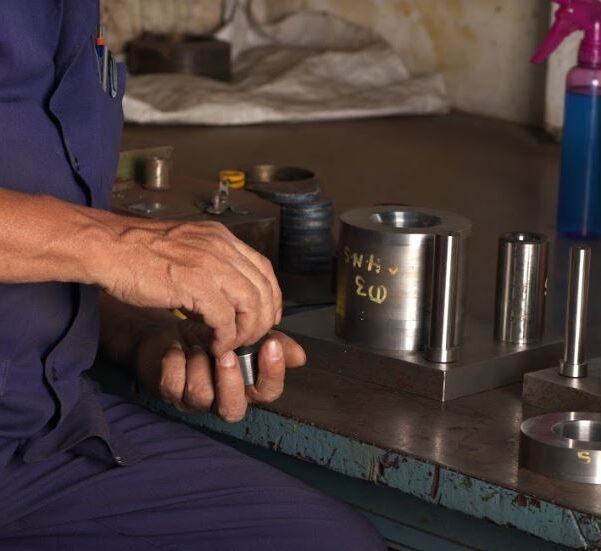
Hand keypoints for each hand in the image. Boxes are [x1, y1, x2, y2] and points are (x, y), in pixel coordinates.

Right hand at [100, 219, 281, 357]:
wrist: (106, 247)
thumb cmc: (137, 252)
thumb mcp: (186, 250)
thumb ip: (210, 268)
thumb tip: (224, 300)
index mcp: (220, 238)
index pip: (263, 268)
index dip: (270, 297)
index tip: (266, 317)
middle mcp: (221, 247)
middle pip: (263, 288)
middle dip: (262, 319)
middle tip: (251, 338)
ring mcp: (210, 263)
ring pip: (251, 303)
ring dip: (246, 330)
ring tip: (232, 344)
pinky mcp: (195, 284)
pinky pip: (225, 318)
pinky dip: (226, 337)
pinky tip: (216, 345)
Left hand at [135, 320, 305, 421]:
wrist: (170, 332)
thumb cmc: (211, 335)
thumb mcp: (243, 334)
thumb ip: (271, 343)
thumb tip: (299, 357)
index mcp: (246, 386)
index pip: (268, 392)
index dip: (272, 373)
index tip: (271, 344)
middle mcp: (222, 399)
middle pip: (233, 409)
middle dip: (230, 382)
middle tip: (227, 354)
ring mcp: (195, 401)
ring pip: (201, 396)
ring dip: (199, 365)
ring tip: (196, 344)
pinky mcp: (169, 393)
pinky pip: (173, 386)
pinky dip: (176, 363)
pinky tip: (177, 348)